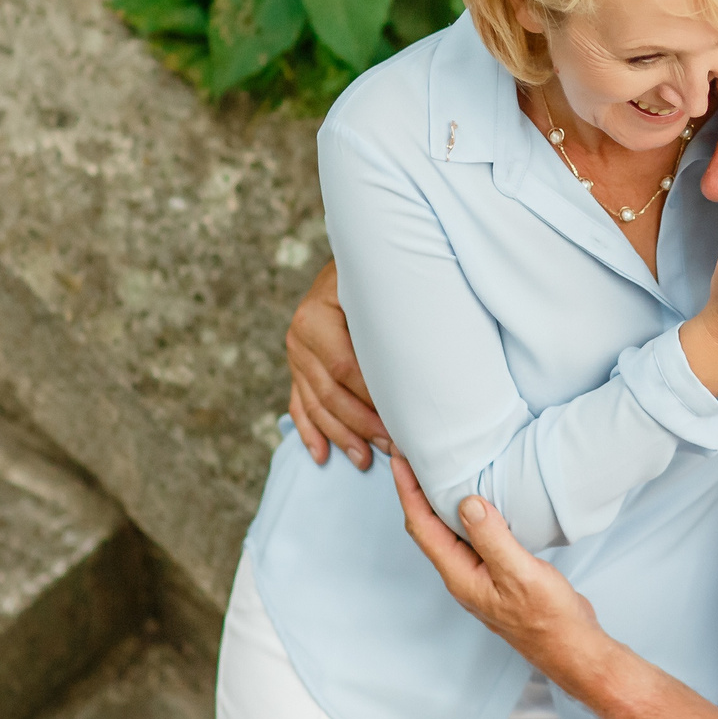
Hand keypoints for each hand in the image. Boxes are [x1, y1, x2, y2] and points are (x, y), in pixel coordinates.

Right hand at [285, 257, 387, 468]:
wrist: (357, 258)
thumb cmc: (381, 274)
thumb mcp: (382, 288)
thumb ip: (392, 319)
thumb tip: (423, 367)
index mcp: (317, 317)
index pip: (345, 368)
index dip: (372, 399)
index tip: (401, 423)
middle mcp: (300, 337)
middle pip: (330, 393)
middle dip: (361, 425)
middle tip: (392, 450)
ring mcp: (295, 355)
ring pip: (316, 405)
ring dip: (341, 436)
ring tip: (365, 460)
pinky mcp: (296, 368)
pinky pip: (299, 405)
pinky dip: (310, 432)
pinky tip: (321, 456)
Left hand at [392, 456, 605, 680]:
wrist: (571, 646)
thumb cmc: (547, 618)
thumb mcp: (520, 575)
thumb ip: (492, 539)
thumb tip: (467, 503)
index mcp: (460, 575)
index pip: (423, 526)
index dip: (408, 491)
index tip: (400, 459)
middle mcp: (463, 574)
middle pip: (428, 527)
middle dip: (416, 492)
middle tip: (412, 457)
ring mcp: (480, 574)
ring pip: (449, 531)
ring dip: (439, 501)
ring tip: (439, 470)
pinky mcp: (498, 571)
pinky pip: (473, 536)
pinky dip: (466, 512)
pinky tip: (479, 499)